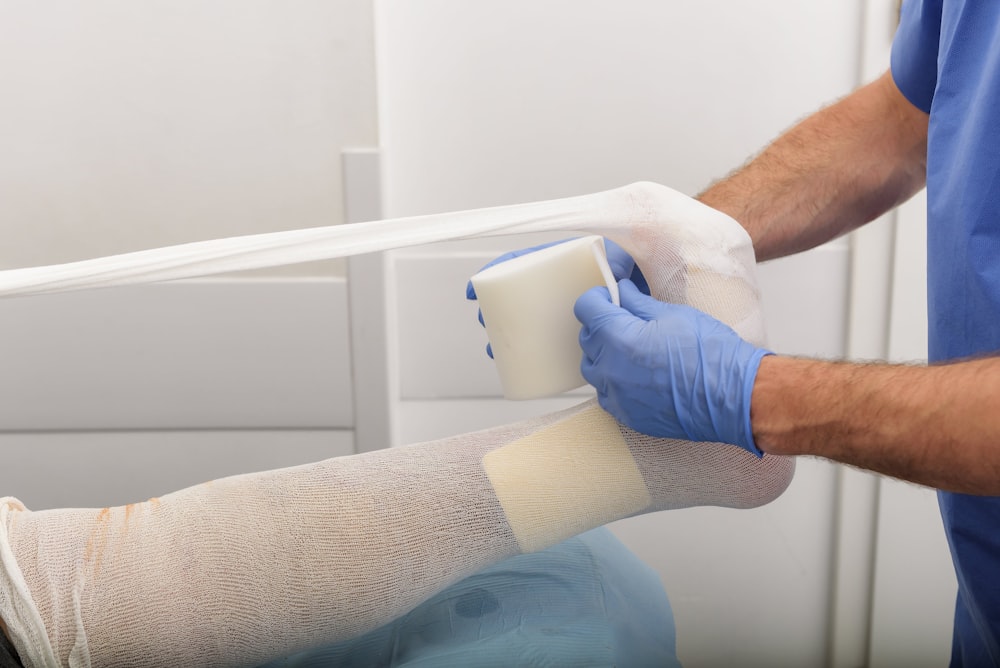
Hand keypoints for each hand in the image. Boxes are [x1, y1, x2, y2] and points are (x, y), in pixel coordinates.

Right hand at [466, 238, 646, 357]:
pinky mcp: (581, 335)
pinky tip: (519, 365)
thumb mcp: (624, 261)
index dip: (498, 273)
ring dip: (507, 333)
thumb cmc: (643, 276)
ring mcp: (571, 313)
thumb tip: (601, 286)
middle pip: (523, 296)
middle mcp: (565, 288)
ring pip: (531, 322)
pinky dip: (531, 354)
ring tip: (494, 349)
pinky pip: (549, 344)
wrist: (662, 302)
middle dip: (497, 309)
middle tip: (484, 323)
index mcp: (568, 264)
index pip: (526, 263)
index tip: (476, 289)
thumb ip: (614, 265)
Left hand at [574, 279, 770, 454]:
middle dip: (602, 323)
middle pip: (587, 338)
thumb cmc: (711, 355)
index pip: (587, 308)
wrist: (734, 398)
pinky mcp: (627, 416)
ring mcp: (617, 396)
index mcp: (620, 339)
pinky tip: (636, 372)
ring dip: (605, 353)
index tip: (610, 294)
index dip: (599, 296)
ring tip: (632, 346)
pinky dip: (614, 380)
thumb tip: (621, 293)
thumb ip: (637, 303)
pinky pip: (606, 393)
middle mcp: (611, 370)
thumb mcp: (673, 315)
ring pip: (593, 367)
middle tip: (626, 317)